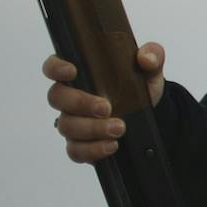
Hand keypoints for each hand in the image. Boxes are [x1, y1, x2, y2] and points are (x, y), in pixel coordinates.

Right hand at [43, 43, 164, 162]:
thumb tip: (146, 58)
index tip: (72, 71)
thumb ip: (152, 56)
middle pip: (57, 97)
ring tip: (119, 128)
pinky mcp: (80, 144)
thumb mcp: (150, 70)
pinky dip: (93, 149)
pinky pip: (75, 150)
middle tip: (106, 107)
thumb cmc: (140, 88)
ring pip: (66, 126)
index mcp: (80, 73)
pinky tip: (111, 145)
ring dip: (92, 128)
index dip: (56, 68)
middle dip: (81, 103)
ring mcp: (73, 122)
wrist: (151, 117)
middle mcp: (70, 97)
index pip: (54, 66)